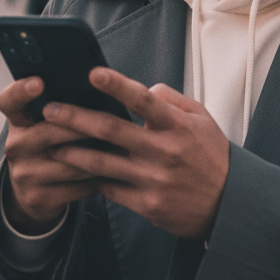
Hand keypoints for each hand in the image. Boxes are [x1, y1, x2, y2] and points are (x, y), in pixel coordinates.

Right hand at [0, 76, 102, 233]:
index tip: (39, 82)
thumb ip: (61, 108)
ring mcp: (25, 175)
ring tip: (124, 146)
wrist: (32, 194)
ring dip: (99, 154)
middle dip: (81, 126)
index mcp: (17, 121)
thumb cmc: (49, 147)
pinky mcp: (39, 198)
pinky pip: (77, 186)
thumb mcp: (44, 126)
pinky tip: (117, 170)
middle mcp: (15, 146)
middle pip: (48, 131)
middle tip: (111, 121)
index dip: (20, 90)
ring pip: (70, 162)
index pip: (8, 101)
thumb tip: (99, 85)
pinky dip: (100, 177)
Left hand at [43, 68, 229, 240]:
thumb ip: (170, 100)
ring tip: (49, 143)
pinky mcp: (147, 205)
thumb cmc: (212, 156)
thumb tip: (143, 87)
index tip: (92, 72)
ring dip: (71, 152)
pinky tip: (72, 171)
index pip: (143, 99)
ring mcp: (153, 180)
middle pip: (111, 130)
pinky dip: (90, 179)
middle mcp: (163, 151)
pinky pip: (110, 189)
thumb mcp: (201, 118)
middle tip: (49, 108)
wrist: (229, 207)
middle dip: (75, 118)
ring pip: (102, 163)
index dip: (117, 85)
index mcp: (176, 126)